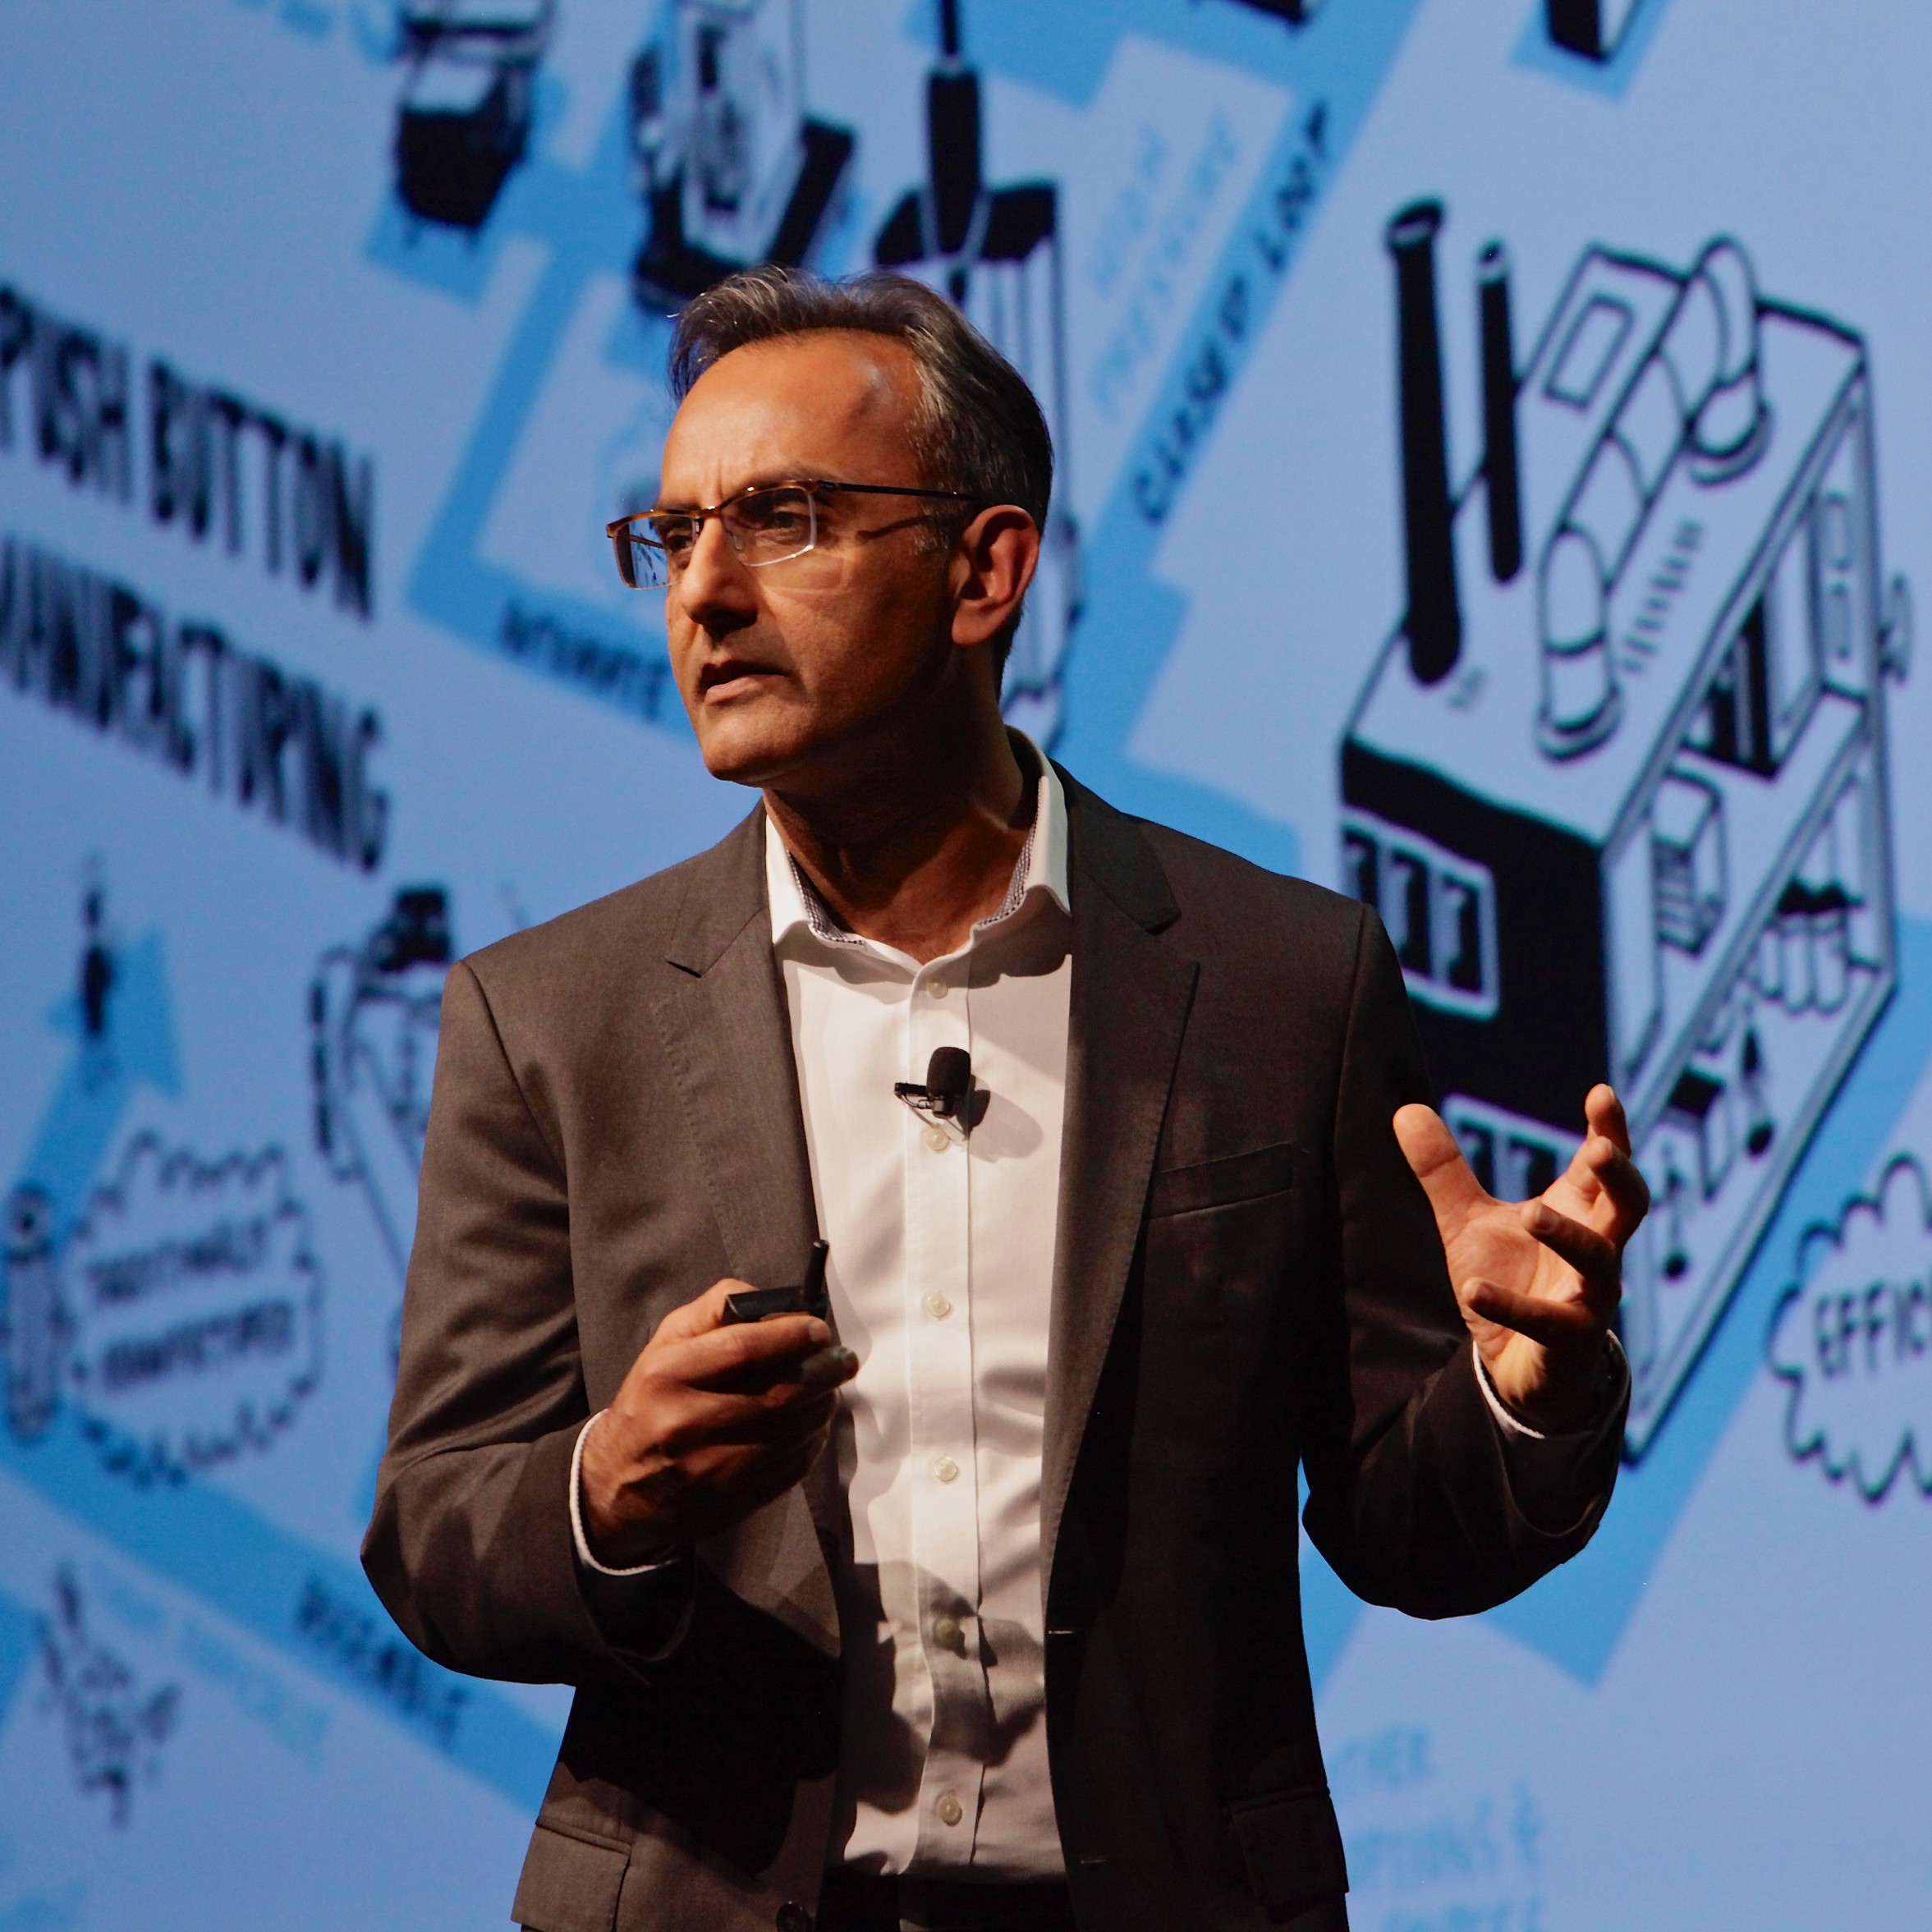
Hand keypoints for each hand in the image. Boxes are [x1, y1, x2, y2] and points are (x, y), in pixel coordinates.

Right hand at [578, 1280, 857, 1567]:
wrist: (621, 1483)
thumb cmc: (653, 1399)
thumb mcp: (666, 1343)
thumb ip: (716, 1310)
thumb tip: (777, 1303)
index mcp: (666, 1375)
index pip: (742, 1347)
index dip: (791, 1335)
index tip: (819, 1330)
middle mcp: (686, 1422)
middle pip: (777, 1392)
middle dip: (823, 1371)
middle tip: (843, 1359)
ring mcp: (711, 1467)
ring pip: (792, 1431)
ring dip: (824, 1405)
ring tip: (830, 1388)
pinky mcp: (733, 1497)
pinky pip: (792, 1466)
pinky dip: (813, 1441)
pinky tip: (813, 1423)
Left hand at [1393, 1084, 1648, 1431]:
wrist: (1516, 1365)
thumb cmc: (1510, 1279)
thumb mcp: (1466, 1221)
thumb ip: (1442, 1171)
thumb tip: (1405, 1110)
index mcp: (1580, 1213)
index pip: (1604, 1166)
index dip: (1610, 1130)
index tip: (1602, 1092)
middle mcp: (1596, 1251)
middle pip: (1630, 1207)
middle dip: (1621, 1177)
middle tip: (1600, 1149)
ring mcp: (1589, 1298)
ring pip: (1601, 1262)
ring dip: (1571, 1236)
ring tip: (1533, 1213)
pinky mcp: (1569, 1342)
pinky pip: (1548, 1323)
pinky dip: (1511, 1305)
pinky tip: (1472, 1289)